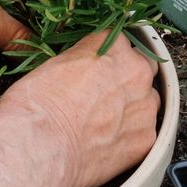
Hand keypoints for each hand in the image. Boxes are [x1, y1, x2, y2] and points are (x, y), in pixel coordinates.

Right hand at [0, 31, 159, 186]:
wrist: (40, 146)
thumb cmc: (38, 104)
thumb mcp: (54, 62)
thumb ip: (83, 58)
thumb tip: (85, 66)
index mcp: (111, 45)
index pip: (119, 40)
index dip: (105, 56)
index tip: (97, 68)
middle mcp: (135, 70)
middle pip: (141, 67)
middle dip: (127, 77)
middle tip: (103, 93)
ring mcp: (145, 105)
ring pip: (148, 100)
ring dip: (133, 106)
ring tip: (105, 120)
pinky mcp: (146, 138)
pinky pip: (146, 132)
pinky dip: (131, 135)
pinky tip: (108, 141)